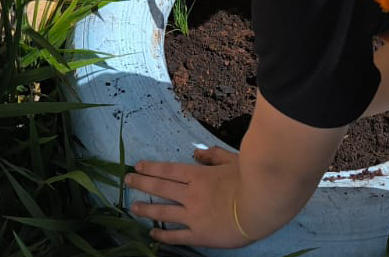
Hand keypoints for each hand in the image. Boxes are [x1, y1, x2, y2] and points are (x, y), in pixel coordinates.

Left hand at [127, 147, 258, 248]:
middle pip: (160, 188)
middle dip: (142, 183)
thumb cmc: (250, 180)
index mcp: (199, 175)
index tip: (138, 166)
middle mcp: (191, 195)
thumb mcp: (233, 161)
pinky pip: (176, 236)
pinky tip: (152, 233)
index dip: (151, 168)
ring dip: (146, 209)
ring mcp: (193, 216)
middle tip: (127, 180)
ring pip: (163, 212)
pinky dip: (162, 235)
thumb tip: (196, 153)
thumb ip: (214, 156)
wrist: (261, 206)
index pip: (169, 170)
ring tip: (132, 207)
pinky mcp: (199, 235)